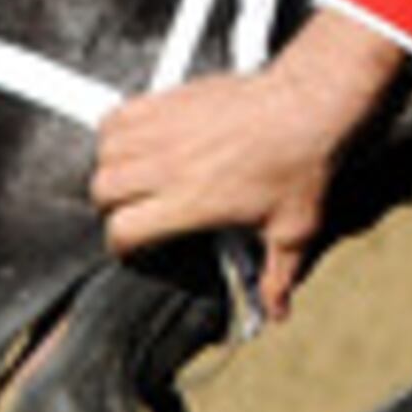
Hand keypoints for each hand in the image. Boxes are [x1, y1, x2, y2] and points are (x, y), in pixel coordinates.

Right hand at [92, 14, 401, 320]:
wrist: (309, 104)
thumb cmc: (302, 163)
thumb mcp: (295, 229)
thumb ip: (278, 275)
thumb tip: (276, 311)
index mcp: (191, 202)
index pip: (124, 230)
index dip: (122, 246)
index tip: (134, 247)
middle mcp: (169, 166)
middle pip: (103, 190)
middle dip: (111, 207)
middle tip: (132, 210)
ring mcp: (166, 129)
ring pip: (105, 152)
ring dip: (111, 167)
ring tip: (130, 177)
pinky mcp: (172, 100)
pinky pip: (120, 114)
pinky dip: (115, 130)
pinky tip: (132, 140)